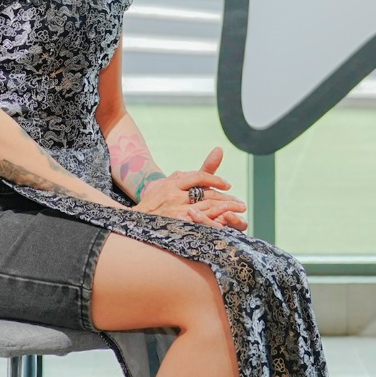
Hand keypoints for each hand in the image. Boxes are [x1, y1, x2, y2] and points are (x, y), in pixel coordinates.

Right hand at [133, 147, 248, 229]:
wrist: (135, 221)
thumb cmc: (160, 198)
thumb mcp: (176, 181)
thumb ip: (201, 169)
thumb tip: (220, 149)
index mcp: (174, 182)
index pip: (199, 177)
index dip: (215, 180)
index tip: (228, 185)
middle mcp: (172, 195)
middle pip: (205, 196)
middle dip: (226, 200)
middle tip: (241, 204)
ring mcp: (172, 212)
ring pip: (203, 210)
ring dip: (222, 213)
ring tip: (236, 214)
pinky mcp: (173, 226)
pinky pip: (196, 226)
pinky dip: (210, 225)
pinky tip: (222, 227)